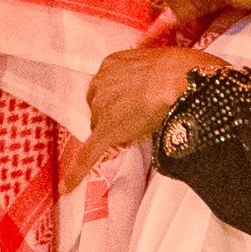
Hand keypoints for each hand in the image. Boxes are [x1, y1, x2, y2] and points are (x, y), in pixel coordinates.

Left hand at [86, 42, 217, 171]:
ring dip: (114, 133)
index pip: (106, 88)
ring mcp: (102, 108)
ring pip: (100, 128)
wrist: (182, 80)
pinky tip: (67, 187)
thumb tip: (153, 90)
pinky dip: (77, 172)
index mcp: (111, 64)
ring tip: (142, 128)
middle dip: (113, 117)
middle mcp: (101, 83)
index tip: (130, 105)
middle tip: (137, 118)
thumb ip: (145, 77)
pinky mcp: (106, 133)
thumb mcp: (158, 63)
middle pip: (98, 108)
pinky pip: (88, 155)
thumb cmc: (181, 70)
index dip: (118, 101)